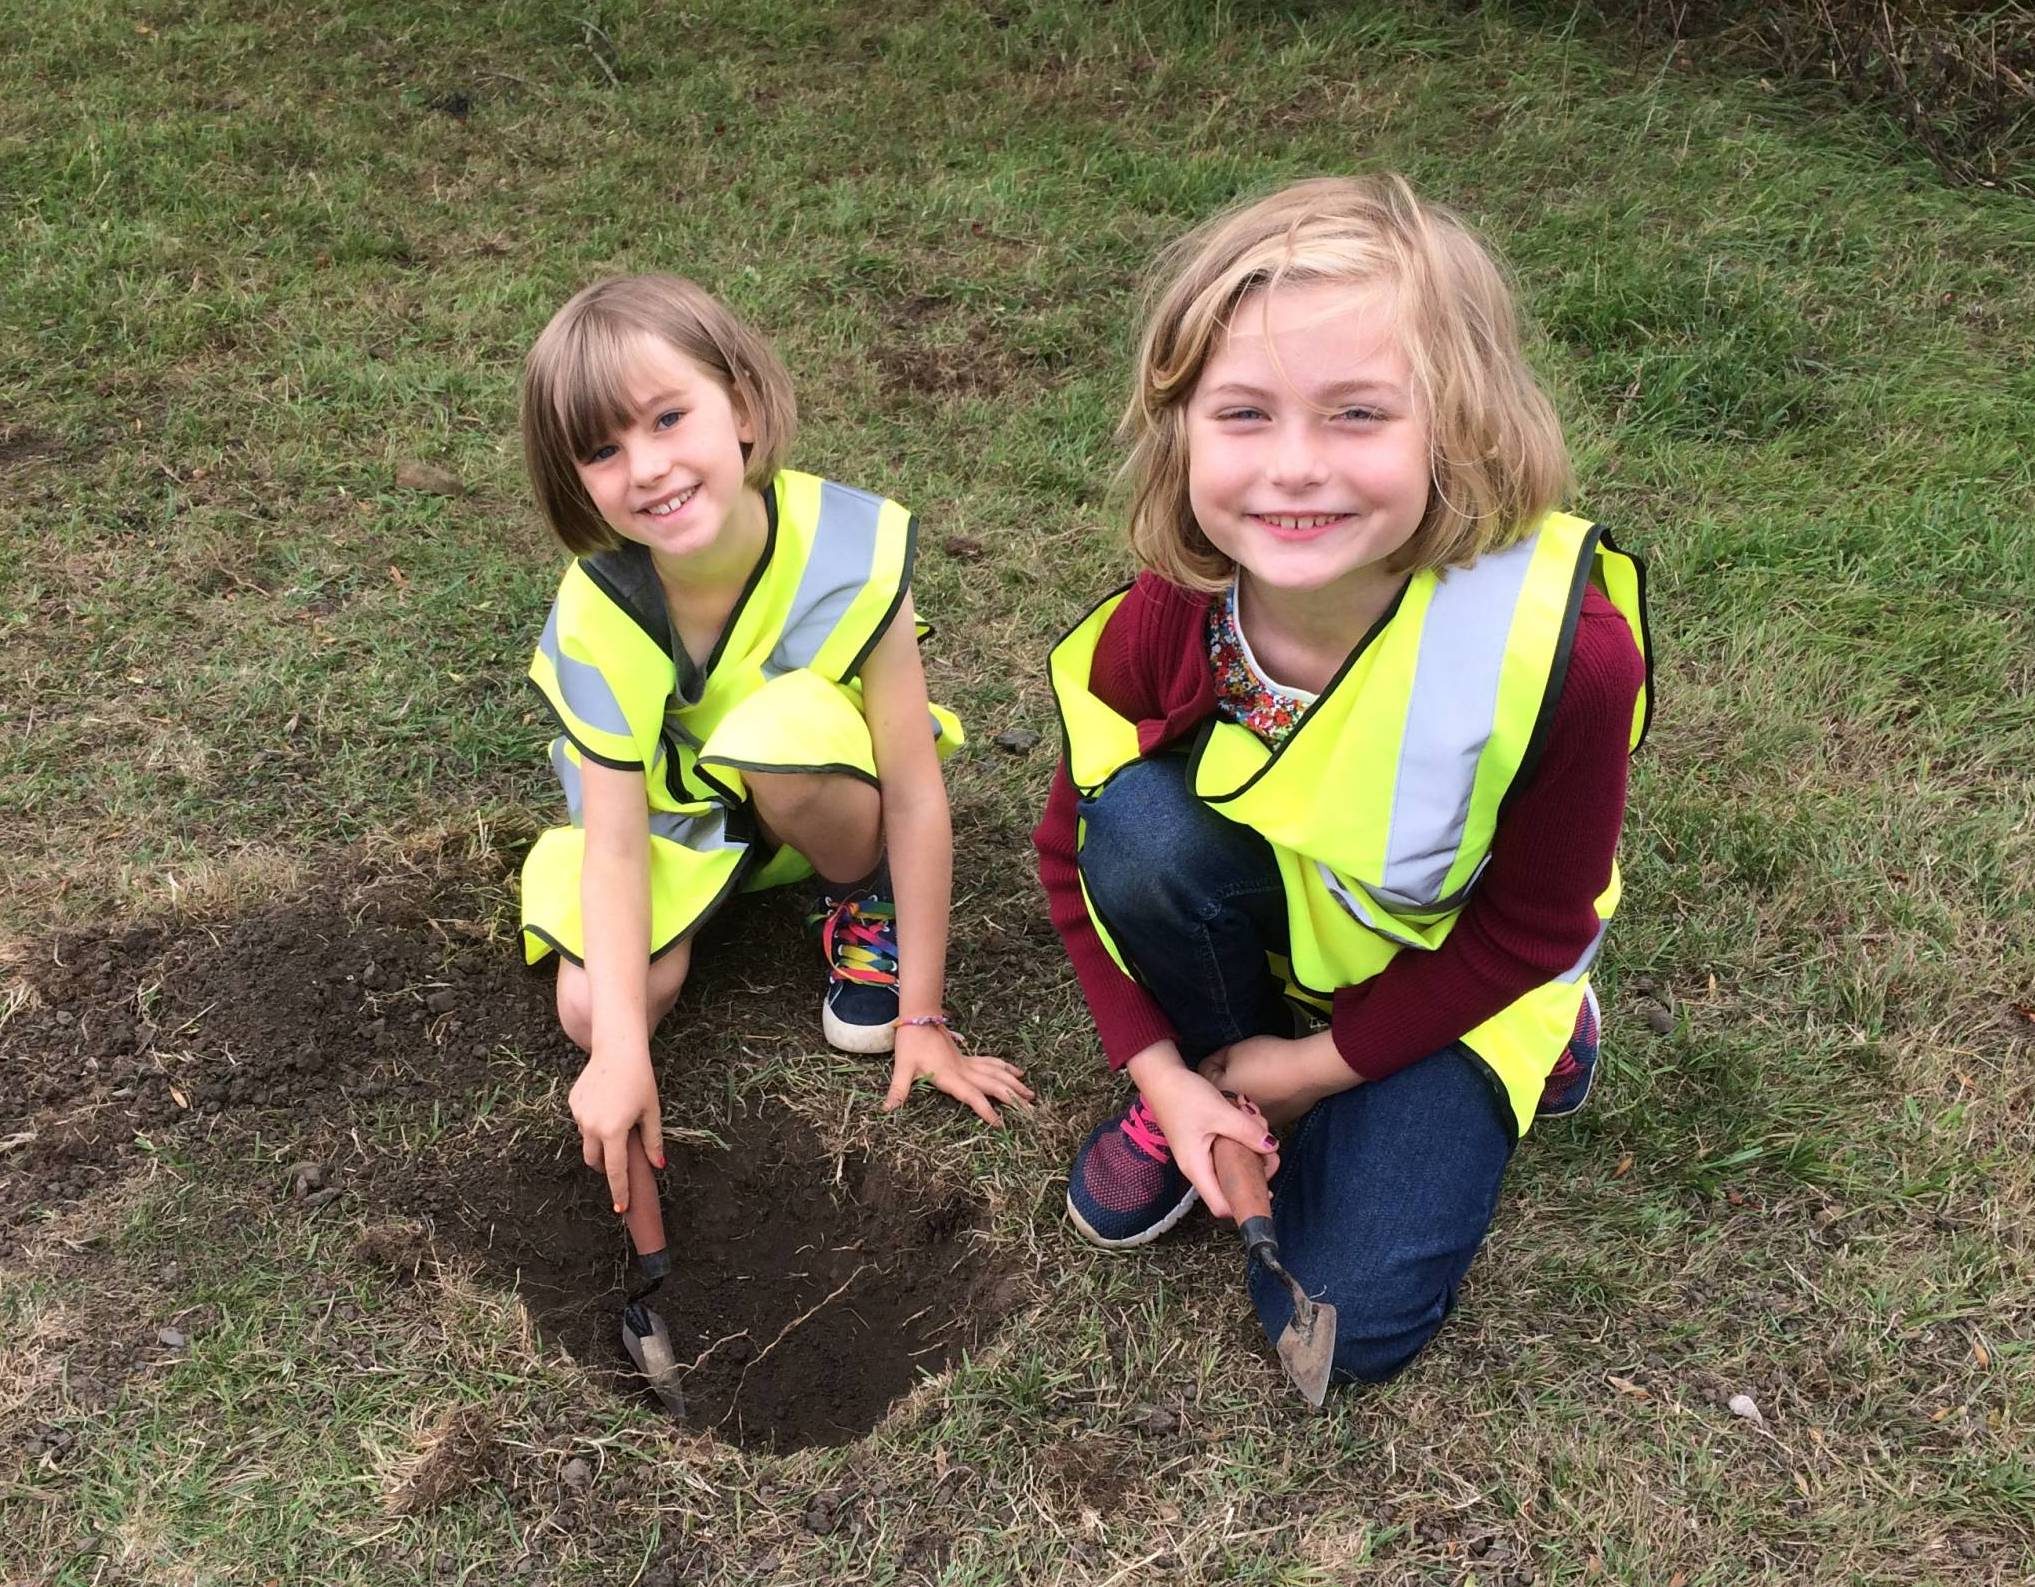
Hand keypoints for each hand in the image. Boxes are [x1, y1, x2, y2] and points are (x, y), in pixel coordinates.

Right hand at [568, 1045, 663, 1213]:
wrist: (618, 1049)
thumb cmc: (640, 1080)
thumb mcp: (652, 1111)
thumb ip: (653, 1142)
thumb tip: (657, 1167)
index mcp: (614, 1131)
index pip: (615, 1170)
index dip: (619, 1190)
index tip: (621, 1207)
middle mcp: (592, 1126)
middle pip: (595, 1160)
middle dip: (605, 1167)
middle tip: (620, 1162)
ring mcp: (579, 1114)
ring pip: (588, 1140)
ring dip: (600, 1142)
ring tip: (617, 1123)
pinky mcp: (573, 1103)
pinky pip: (583, 1122)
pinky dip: (593, 1123)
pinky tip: (606, 1105)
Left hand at [883, 1022, 1033, 1126]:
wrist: (919, 1016)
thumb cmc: (910, 1043)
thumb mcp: (902, 1068)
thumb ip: (898, 1090)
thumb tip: (886, 1110)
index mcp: (950, 1076)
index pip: (972, 1096)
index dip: (986, 1110)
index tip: (1000, 1124)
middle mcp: (963, 1070)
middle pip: (993, 1084)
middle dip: (1012, 1096)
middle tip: (1030, 1108)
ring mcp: (966, 1062)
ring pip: (996, 1073)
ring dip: (1013, 1082)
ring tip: (1030, 1092)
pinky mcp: (966, 1057)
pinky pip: (990, 1063)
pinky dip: (1005, 1067)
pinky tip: (1016, 1071)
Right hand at [1135, 1058, 1278, 1221]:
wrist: (1161, 1075)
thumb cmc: (1183, 1096)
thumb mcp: (1220, 1112)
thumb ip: (1247, 1132)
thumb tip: (1272, 1147)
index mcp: (1197, 1168)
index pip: (1221, 1206)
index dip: (1243, 1204)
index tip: (1266, 1190)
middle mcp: (1197, 1166)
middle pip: (1232, 1184)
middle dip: (1255, 1167)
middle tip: (1267, 1144)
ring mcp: (1200, 1154)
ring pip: (1232, 1162)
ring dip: (1250, 1145)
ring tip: (1255, 1119)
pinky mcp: (1203, 1141)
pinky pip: (1227, 1148)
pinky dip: (1240, 1135)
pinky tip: (1245, 1114)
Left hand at [1205, 1031, 1351, 1129]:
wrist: (1307, 1073)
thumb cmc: (1268, 1059)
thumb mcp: (1236, 1050)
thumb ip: (1220, 1059)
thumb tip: (1220, 1064)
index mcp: (1219, 1098)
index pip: (1205, 1074)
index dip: (1215, 1058)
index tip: (1226, 1052)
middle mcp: (1235, 1117)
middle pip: (1223, 1094)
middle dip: (1227, 1079)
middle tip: (1239, 1063)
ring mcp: (1257, 1122)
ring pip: (1243, 1105)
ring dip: (1245, 1092)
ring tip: (1257, 1075)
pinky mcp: (1278, 1122)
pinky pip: (1263, 1109)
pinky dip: (1264, 1098)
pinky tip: (1273, 1085)